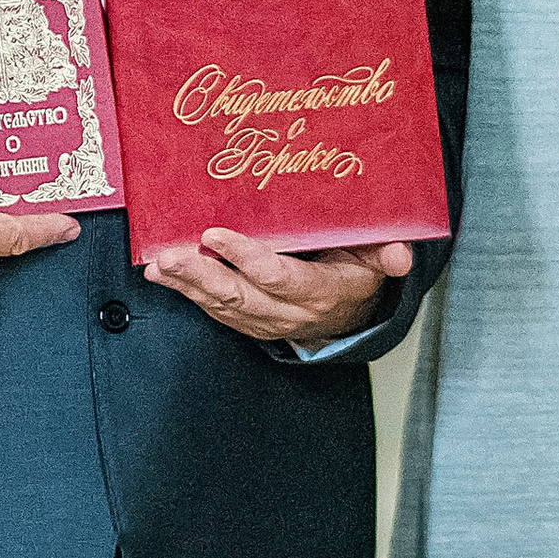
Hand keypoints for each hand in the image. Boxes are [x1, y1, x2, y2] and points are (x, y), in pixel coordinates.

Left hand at [143, 226, 410, 345]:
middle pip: (239, 296)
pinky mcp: (247, 323)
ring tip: (158, 264)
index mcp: (322, 292)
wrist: (349, 317)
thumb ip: (387, 255)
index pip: (279, 277)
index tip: (215, 235)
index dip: (246, 258)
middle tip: (170, 255)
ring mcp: (265, 321)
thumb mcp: (378, 262)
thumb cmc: (357, 273)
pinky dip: (187, 293)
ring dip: (187, 285)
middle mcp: (290, 312)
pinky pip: (214, 310)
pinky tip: (163, 274)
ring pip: (221, 305)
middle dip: (201, 276)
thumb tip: (400, 255)